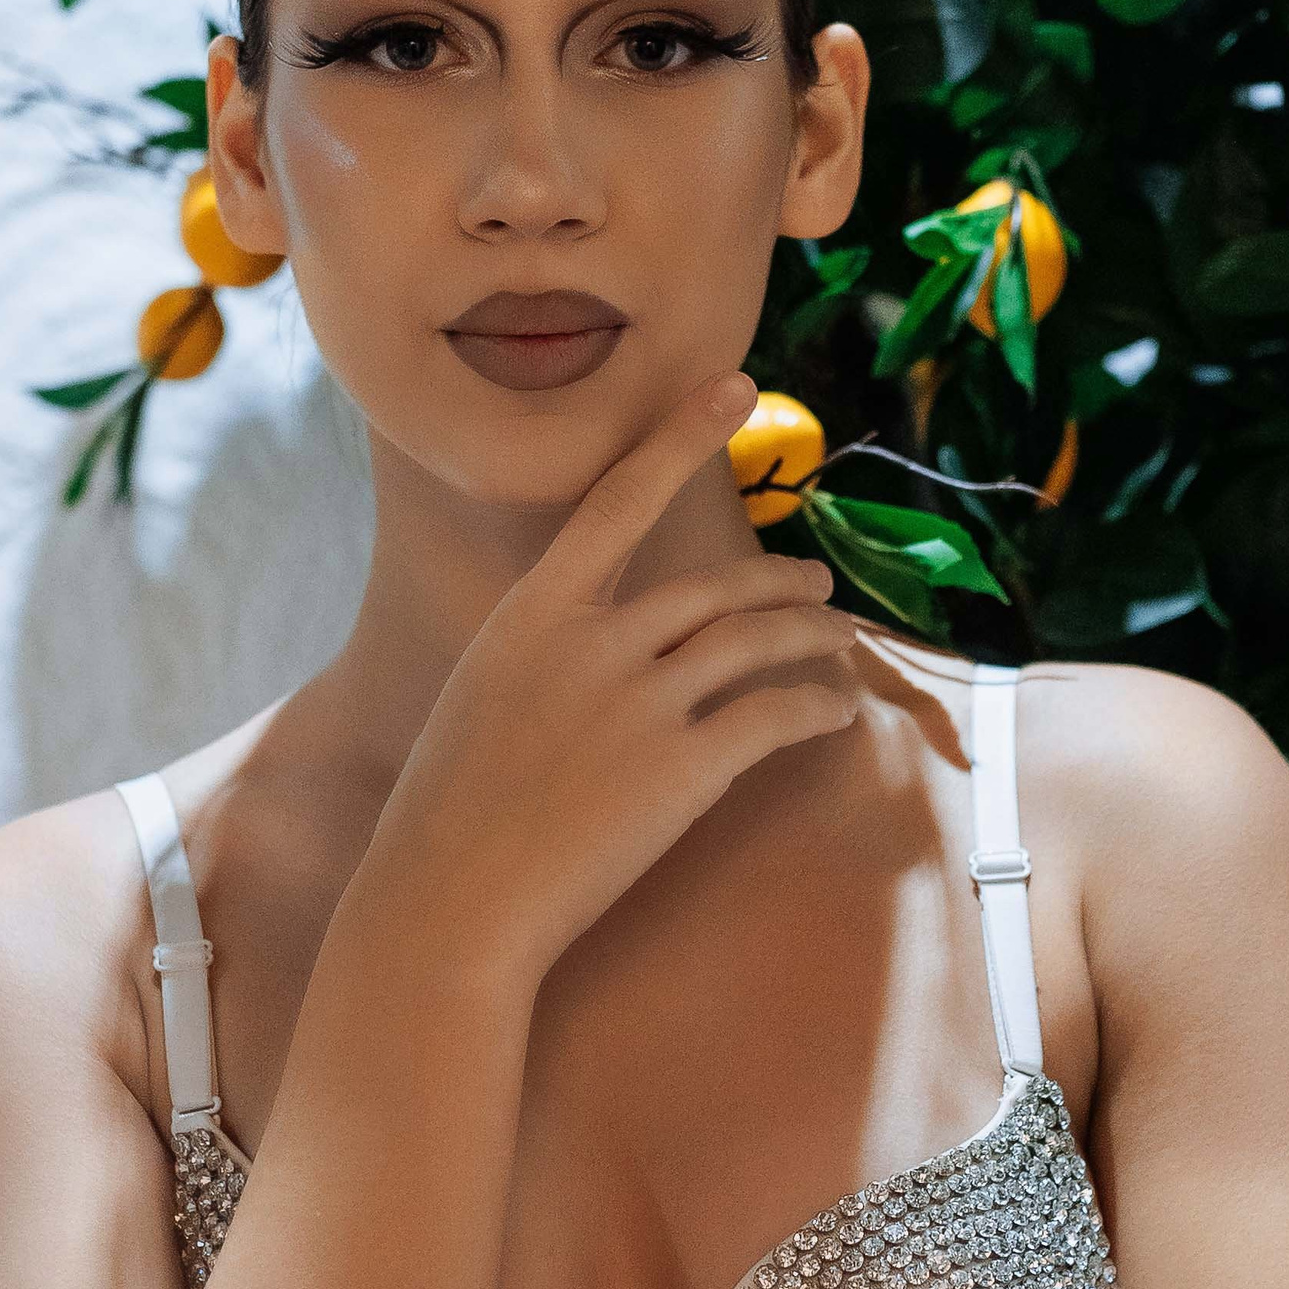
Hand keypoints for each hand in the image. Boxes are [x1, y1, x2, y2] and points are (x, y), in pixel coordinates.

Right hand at [343, 368, 860, 989]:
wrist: (448, 905)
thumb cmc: (449, 822)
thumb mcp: (479, 705)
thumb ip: (544, 662)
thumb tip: (599, 652)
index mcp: (529, 617)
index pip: (617, 501)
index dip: (680, 436)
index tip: (733, 383)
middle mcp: (589, 642)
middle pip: (714, 585)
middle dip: (778, 580)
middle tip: (817, 585)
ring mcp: (639, 702)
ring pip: (756, 641)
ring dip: (812, 634)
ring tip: (840, 638)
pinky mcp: (684, 767)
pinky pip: (775, 716)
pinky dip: (816, 707)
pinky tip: (836, 711)